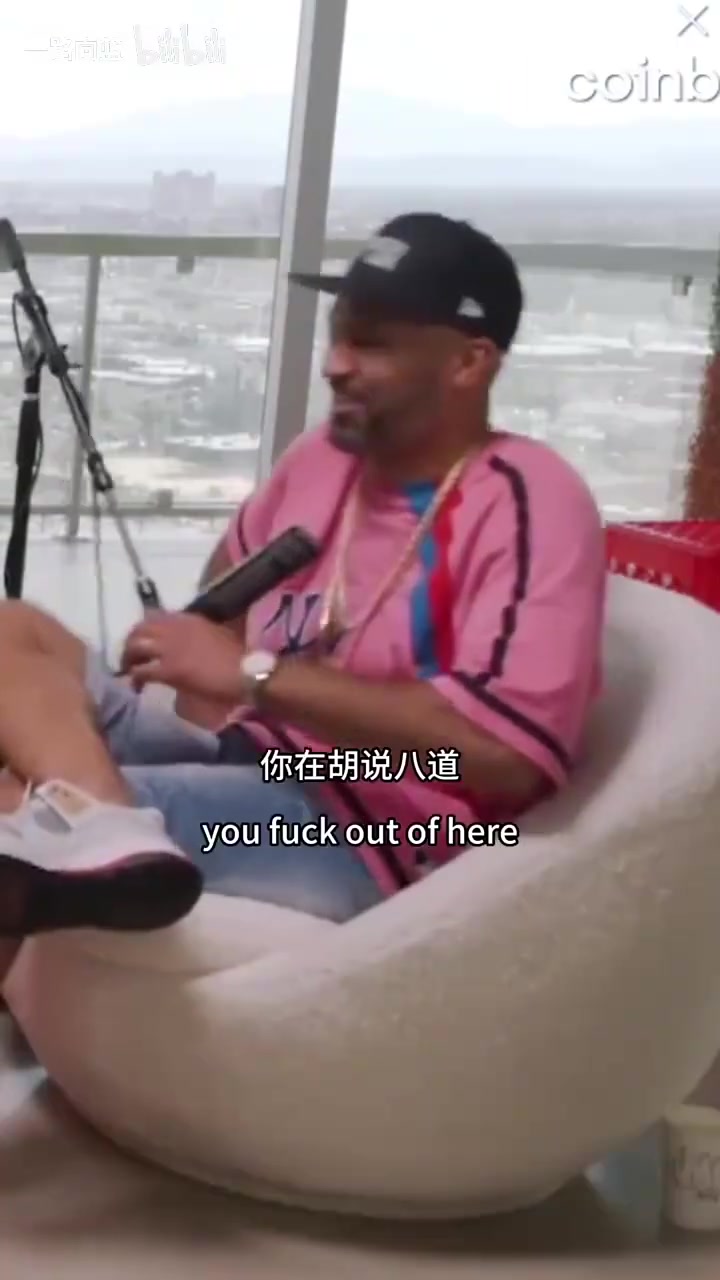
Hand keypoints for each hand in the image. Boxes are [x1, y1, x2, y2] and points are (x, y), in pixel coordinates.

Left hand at [121, 611, 243, 699]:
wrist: (247, 672)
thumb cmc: (238, 657)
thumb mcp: (217, 633)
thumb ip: (197, 634)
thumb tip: (186, 643)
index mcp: (188, 619)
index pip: (154, 617)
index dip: (144, 631)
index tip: (143, 643)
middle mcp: (175, 628)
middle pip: (139, 629)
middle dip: (130, 644)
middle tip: (129, 659)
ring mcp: (171, 648)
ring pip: (136, 647)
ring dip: (128, 659)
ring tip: (129, 672)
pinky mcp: (170, 669)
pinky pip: (142, 671)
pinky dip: (135, 678)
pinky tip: (137, 686)